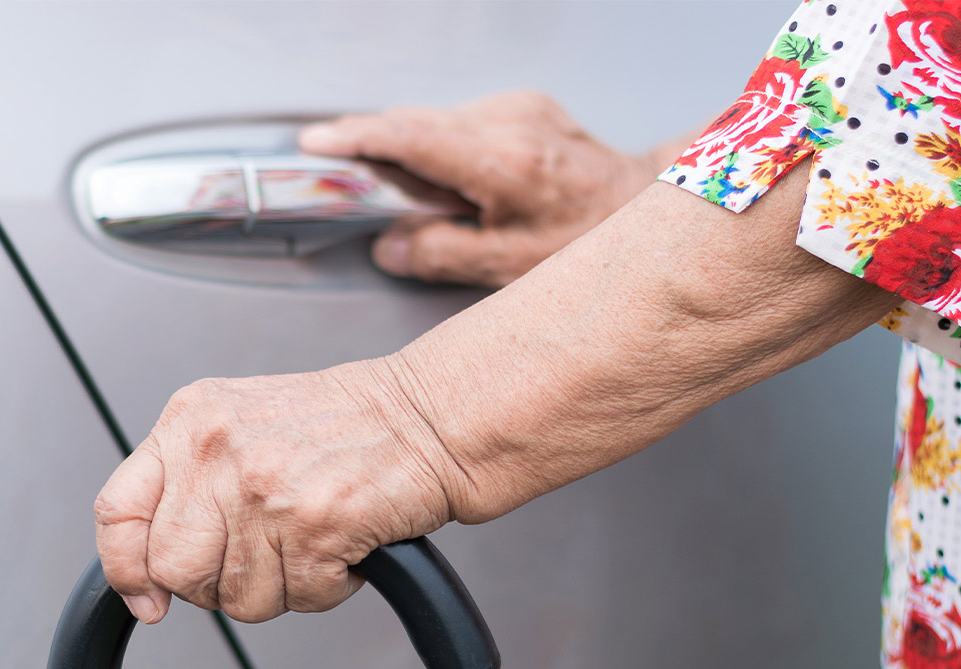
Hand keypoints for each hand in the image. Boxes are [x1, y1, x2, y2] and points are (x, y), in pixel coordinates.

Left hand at [94, 360, 464, 624]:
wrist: (429, 417)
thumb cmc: (347, 426)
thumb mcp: (242, 424)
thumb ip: (191, 480)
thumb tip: (151, 565)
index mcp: (189, 421)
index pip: (117, 511)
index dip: (126, 569)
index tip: (147, 598)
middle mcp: (216, 450)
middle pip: (174, 569)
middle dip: (218, 585)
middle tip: (263, 559)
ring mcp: (262, 488)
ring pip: (236, 597)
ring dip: (282, 587)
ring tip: (311, 541)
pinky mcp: (313, 524)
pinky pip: (298, 598)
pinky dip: (327, 588)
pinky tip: (342, 545)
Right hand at [299, 91, 666, 285]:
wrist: (646, 206)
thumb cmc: (588, 242)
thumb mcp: (508, 268)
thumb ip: (440, 256)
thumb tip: (390, 248)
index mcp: (505, 163)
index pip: (413, 138)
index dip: (357, 138)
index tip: (316, 143)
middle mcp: (512, 123)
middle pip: (417, 121)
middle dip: (369, 141)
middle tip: (333, 164)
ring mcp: (520, 108)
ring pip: (436, 119)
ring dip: (406, 146)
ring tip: (393, 185)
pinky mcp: (524, 107)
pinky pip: (460, 120)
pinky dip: (437, 144)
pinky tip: (442, 179)